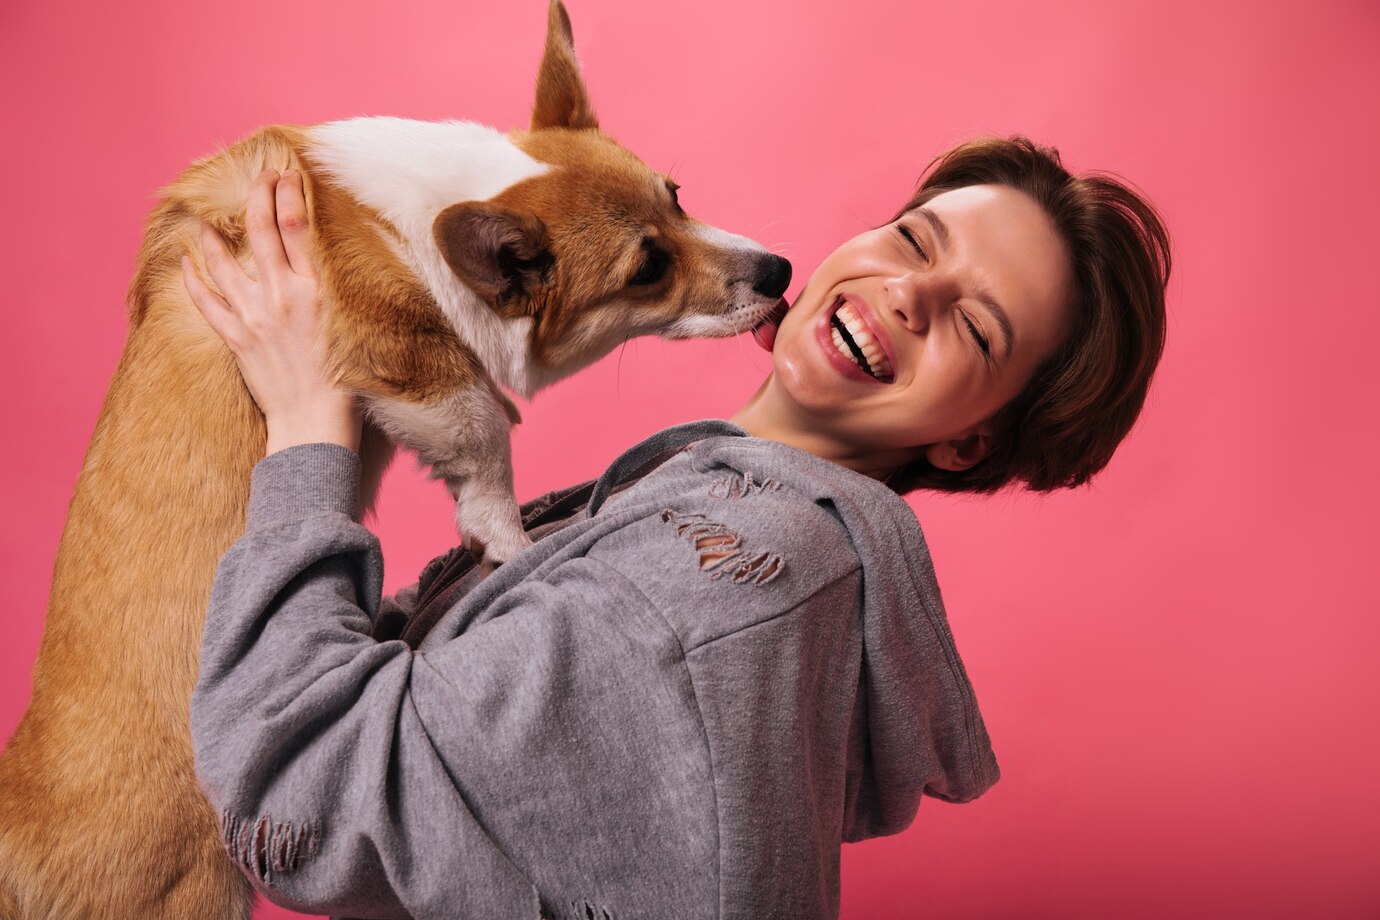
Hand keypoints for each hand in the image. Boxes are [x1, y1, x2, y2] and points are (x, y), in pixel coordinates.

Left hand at [183, 169, 361, 455]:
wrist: (314, 424)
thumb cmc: (344, 382)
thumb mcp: (352, 326)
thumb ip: (336, 292)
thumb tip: (328, 263)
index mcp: (316, 290)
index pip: (297, 225)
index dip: (289, 192)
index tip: (287, 174)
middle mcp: (282, 296)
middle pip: (262, 230)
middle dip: (258, 194)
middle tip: (258, 177)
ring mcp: (255, 316)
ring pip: (224, 261)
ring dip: (214, 235)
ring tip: (208, 219)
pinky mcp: (237, 339)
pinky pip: (207, 302)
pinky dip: (193, 280)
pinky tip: (186, 264)